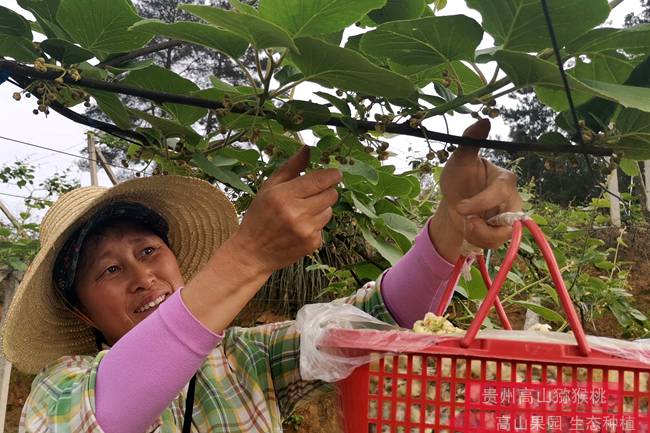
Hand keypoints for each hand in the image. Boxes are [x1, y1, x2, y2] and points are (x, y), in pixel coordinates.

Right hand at [230, 145, 340, 273]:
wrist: (252, 253)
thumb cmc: (259, 216)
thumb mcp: (269, 188)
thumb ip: (291, 167)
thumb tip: (308, 148)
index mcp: (284, 195)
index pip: (320, 180)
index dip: (332, 175)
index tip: (336, 173)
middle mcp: (297, 213)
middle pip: (331, 194)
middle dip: (326, 191)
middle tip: (312, 193)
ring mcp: (306, 230)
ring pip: (329, 211)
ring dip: (320, 209)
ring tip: (301, 213)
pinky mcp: (312, 244)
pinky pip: (324, 227)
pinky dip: (315, 225)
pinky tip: (299, 228)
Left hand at [429, 119, 522, 261]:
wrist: (452, 202)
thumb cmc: (459, 178)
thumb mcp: (459, 160)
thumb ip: (470, 141)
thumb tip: (484, 120)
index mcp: (504, 179)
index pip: (500, 192)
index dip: (480, 202)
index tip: (460, 207)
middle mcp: (512, 198)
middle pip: (509, 218)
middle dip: (482, 225)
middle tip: (464, 221)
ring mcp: (509, 217)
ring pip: (503, 234)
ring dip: (479, 234)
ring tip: (466, 223)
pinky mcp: (503, 233)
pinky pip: (496, 243)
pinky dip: (479, 240)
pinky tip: (469, 228)